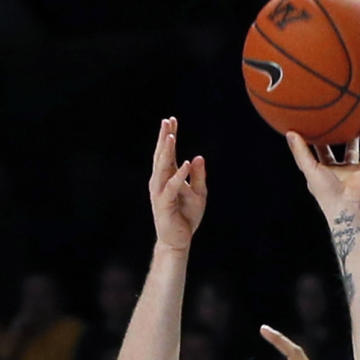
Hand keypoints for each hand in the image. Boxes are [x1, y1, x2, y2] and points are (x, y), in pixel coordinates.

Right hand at [149, 117, 206, 250]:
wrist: (178, 240)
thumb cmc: (186, 217)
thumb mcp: (198, 194)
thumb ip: (198, 176)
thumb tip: (197, 157)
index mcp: (167, 178)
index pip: (167, 153)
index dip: (169, 136)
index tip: (172, 119)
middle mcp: (160, 182)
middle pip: (162, 156)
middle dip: (164, 138)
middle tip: (167, 120)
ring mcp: (160, 192)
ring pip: (162, 168)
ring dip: (167, 152)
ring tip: (172, 136)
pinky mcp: (164, 203)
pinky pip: (172, 186)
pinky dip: (179, 175)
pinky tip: (184, 163)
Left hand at [286, 125, 359, 216]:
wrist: (347, 207)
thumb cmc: (326, 192)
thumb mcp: (309, 169)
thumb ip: (300, 151)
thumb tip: (289, 132)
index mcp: (321, 170)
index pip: (315, 150)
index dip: (312, 138)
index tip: (309, 121)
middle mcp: (336, 169)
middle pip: (334, 147)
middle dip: (332, 134)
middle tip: (331, 116)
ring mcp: (352, 169)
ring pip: (354, 148)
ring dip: (356, 134)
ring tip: (355, 116)